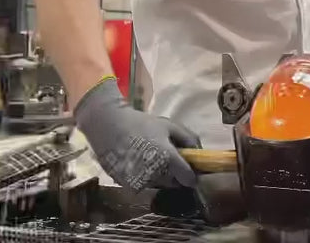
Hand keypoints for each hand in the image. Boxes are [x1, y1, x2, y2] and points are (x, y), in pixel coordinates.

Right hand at [74, 78, 200, 191]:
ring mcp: (140, 182)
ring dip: (160, 175)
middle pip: (174, 183)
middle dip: (175, 174)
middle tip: (169, 158)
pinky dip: (145, 177)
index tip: (192, 170)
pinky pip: (144, 185)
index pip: (188, 178)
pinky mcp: (127, 186)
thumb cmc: (142, 123)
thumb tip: (200, 154)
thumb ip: (189, 139)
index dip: (192, 175)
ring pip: (159, 184)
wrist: (110, 126)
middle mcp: (155, 174)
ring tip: (151, 157)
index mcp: (167, 158)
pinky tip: (139, 161)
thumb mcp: (169, 125)